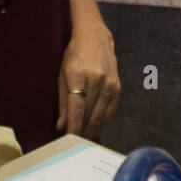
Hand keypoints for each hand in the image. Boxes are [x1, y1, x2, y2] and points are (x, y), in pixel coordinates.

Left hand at [57, 23, 119, 139]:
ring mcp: (110, 83)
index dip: (72, 127)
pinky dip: (103, 121)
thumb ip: (63, 101)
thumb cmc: (74, 55)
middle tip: (74, 144)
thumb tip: (62, 126)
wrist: (95, 36)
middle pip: (89, 114)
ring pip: (101, 114)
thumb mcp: (62, 74)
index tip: (67, 140)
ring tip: (84, 139)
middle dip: (81, 131)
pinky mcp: (118, 86)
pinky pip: (110, 110)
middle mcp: (96, 79)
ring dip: (92, 129)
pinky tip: (96, 128)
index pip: (76, 109)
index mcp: (78, 74)